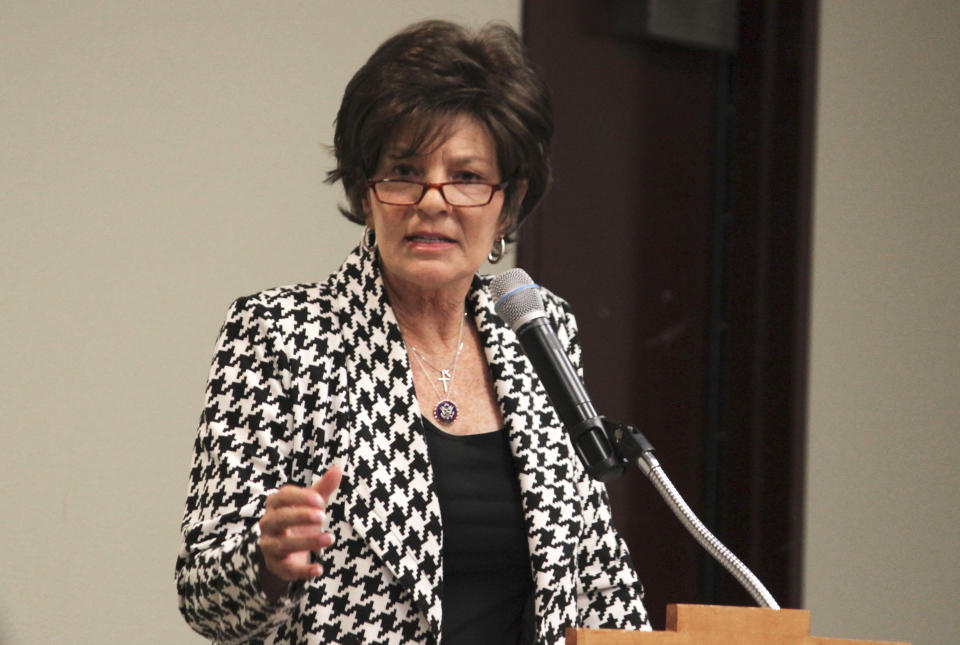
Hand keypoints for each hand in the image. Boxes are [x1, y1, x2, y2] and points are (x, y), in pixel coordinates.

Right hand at [258, 465, 342, 599]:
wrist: (284, 549)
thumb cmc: (299, 519)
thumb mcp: (311, 504)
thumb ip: (323, 488)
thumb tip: (338, 469)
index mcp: (275, 505)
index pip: (282, 497)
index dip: (300, 498)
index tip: (321, 500)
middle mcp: (268, 524)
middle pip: (279, 519)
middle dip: (300, 517)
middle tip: (323, 516)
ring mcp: (270, 546)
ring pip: (283, 545)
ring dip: (307, 542)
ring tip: (330, 538)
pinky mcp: (277, 566)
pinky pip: (288, 569)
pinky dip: (303, 570)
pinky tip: (320, 569)